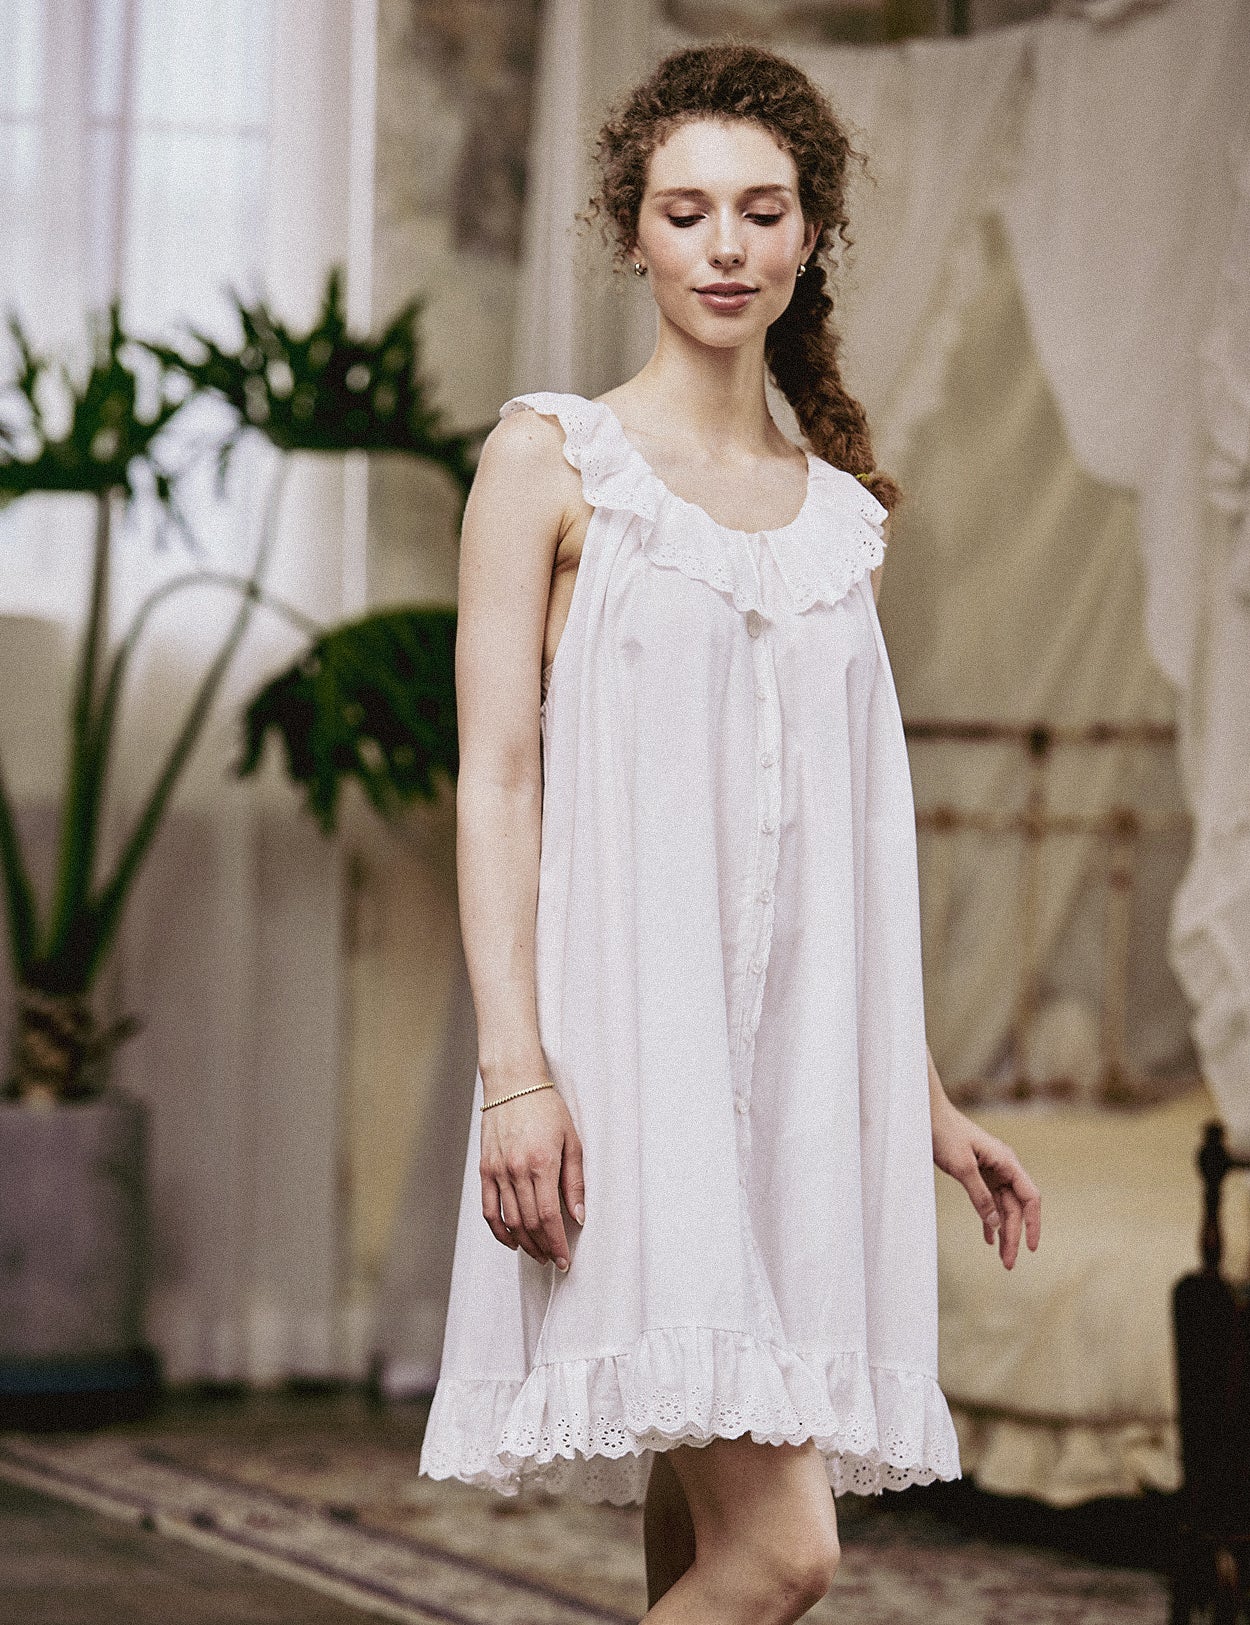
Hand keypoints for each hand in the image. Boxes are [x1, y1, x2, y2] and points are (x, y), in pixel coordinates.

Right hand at [479, 1085, 584, 1270]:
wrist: (513, 1084)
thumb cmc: (547, 1109)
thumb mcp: (572, 1141)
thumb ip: (575, 1181)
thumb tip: (578, 1216)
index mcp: (541, 1163)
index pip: (548, 1217)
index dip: (557, 1243)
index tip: (564, 1260)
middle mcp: (516, 1170)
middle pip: (528, 1223)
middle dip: (543, 1247)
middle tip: (553, 1260)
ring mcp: (497, 1171)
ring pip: (509, 1220)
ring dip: (524, 1243)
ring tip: (537, 1253)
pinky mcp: (485, 1169)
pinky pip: (489, 1209)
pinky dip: (499, 1230)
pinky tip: (511, 1240)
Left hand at [932, 1097, 1040, 1269]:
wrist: (927, 1115)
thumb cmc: (945, 1134)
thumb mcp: (962, 1166)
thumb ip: (980, 1195)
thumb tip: (996, 1225)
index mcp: (1007, 1162)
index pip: (1030, 1197)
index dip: (1033, 1223)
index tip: (1031, 1247)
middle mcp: (1004, 1168)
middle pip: (1016, 1208)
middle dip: (1015, 1236)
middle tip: (1008, 1263)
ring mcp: (991, 1171)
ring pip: (1003, 1208)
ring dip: (1003, 1232)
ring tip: (1002, 1258)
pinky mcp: (978, 1174)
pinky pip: (989, 1202)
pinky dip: (989, 1220)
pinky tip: (988, 1239)